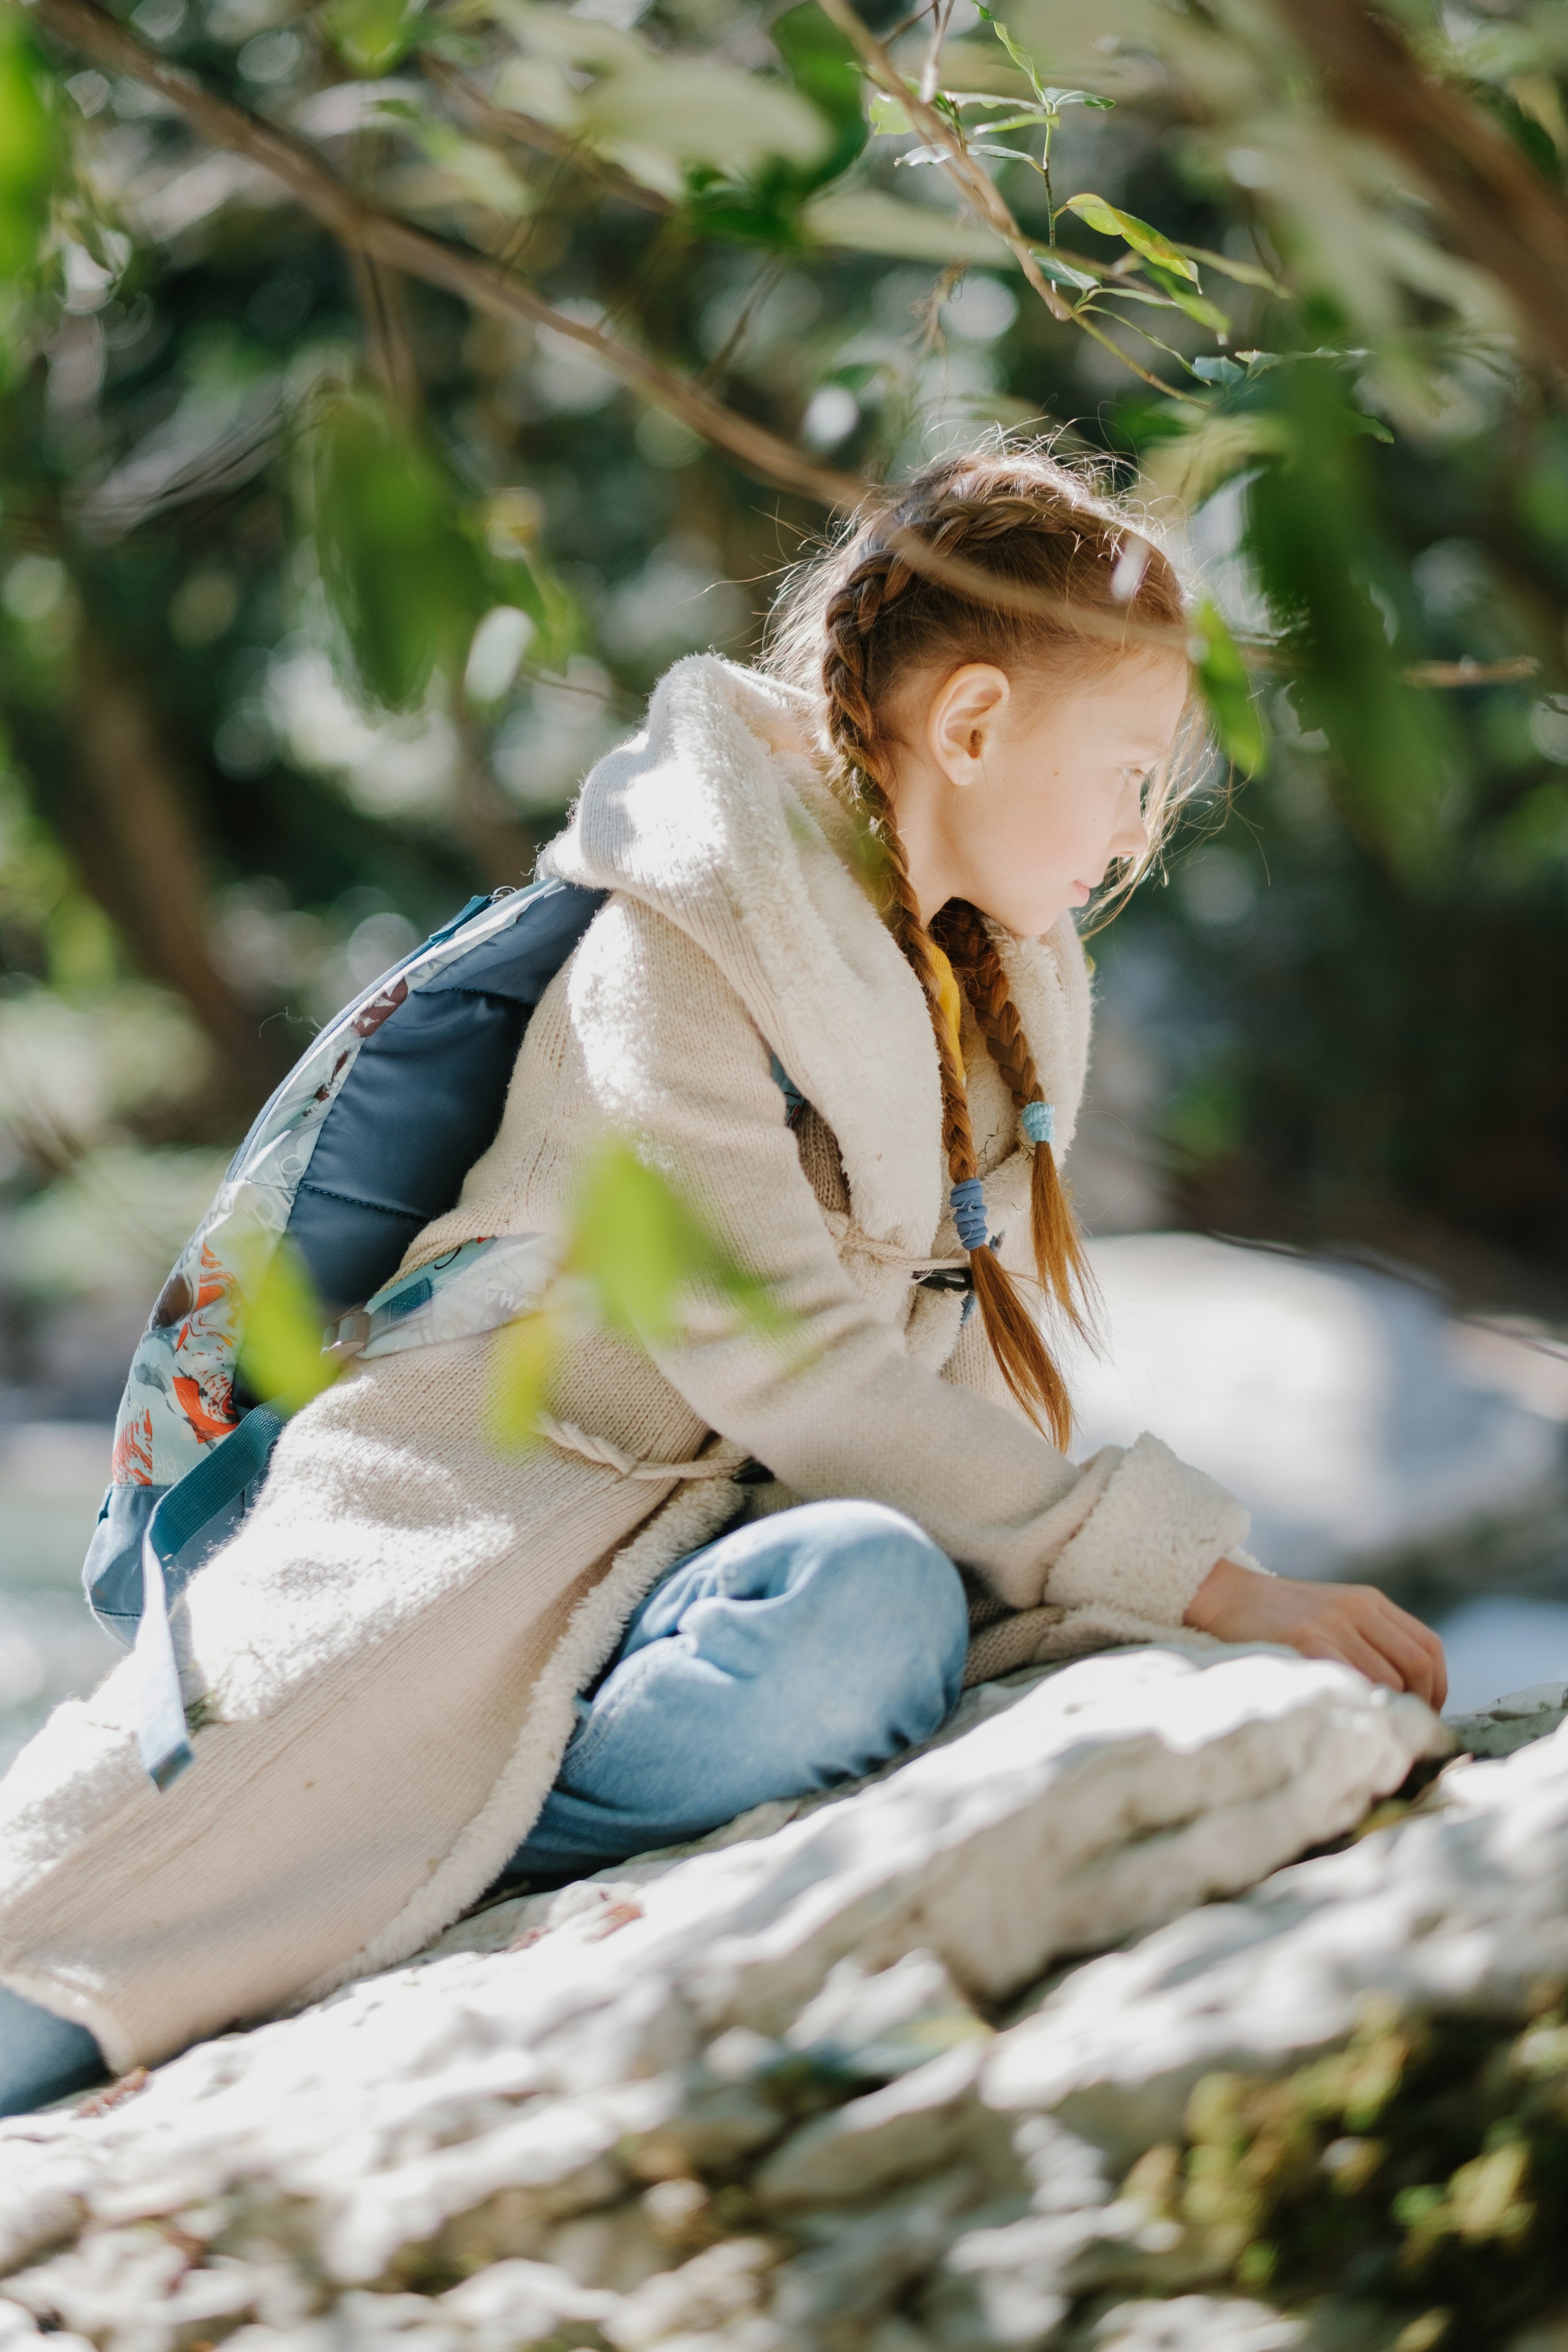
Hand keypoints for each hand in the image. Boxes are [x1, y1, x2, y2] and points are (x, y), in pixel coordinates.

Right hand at [1184, 1557, 1446, 1711]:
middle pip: (1418, 1665)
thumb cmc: (1279, 1617)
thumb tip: (1403, 1695)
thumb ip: (1368, 1640)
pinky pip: (1350, 1679)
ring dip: (1388, 1709)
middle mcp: (1357, 1608)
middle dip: (1421, 1705)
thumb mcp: (1333, 1614)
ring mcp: (1331, 1622)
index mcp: (1369, 1600)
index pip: (1429, 1646)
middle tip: (1404, 1730)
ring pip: (1387, 1679)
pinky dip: (1357, 1703)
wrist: (1225, 1594)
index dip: (1438, 1686)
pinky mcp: (1305, 1639)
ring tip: (1374, 1727)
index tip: (1426, 1713)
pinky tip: (1348, 1715)